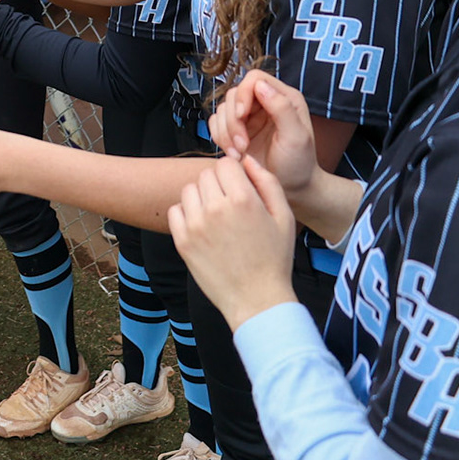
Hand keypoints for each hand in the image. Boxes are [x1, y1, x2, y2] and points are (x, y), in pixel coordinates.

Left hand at [167, 156, 299, 330]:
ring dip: (201, 197)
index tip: (239, 188)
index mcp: (243, 199)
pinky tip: (202, 227)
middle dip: (218, 184)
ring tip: (216, 216)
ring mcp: (196, 225)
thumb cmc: (273, 259)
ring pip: (189, 190)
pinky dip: (186, 214)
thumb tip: (247, 160)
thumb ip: (267, 182)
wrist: (256, 299)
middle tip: (229, 205)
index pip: (225, 163)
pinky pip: (175, 210)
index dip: (233, 174)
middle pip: (206, 175)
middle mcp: (216, 208)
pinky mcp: (182, 241)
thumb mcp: (284, 217)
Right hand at [209, 73, 318, 202]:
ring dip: (226, 132)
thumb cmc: (299, 165)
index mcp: (284, 98)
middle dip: (233, 121)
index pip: (254, 79)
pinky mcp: (237, 131)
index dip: (243, 94)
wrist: (292, 190)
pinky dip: (219, 138)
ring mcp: (249, 117)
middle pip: (234, 95)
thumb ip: (282, 108)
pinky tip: (234, 154)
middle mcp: (265, 103)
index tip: (242, 115)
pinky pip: (216, 124)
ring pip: (223, 110)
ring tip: (240, 153)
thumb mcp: (296, 137)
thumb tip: (261, 86)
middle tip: (242, 144)